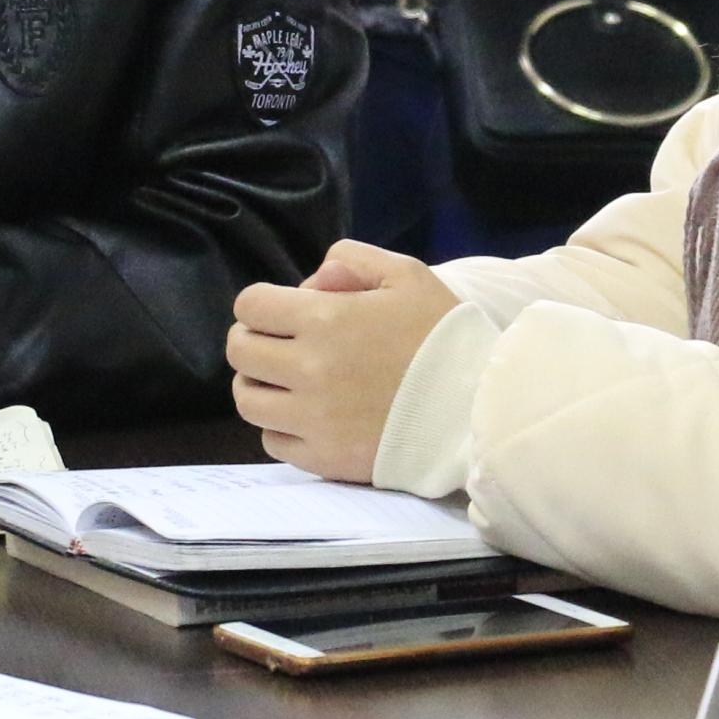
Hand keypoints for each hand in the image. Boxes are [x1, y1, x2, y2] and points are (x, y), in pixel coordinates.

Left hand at [226, 240, 460, 479]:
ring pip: (248, 400)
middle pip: (240, 352)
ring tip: (287, 382)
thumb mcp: (407, 276)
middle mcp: (307, 370)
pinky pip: (273, 441)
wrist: (478, 408)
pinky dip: (281, 427)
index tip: (280, 312)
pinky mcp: (323, 458)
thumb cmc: (444, 337)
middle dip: (254, 341)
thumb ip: (352, 261)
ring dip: (260, 385)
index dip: (261, 305)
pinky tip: (308, 417)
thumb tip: (313, 280)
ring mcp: (312, 419)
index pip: (250, 306)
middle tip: (279, 345)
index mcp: (323, 320)